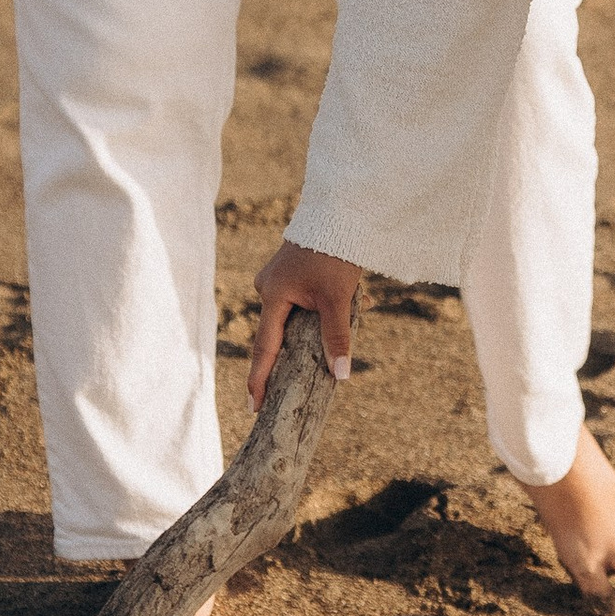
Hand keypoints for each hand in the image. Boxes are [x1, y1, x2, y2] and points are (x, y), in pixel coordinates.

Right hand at [250, 241, 360, 406]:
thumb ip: (337, 337)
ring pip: (299, 313)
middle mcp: (269, 288)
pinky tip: (360, 296)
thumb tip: (341, 376)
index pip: (265, 348)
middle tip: (314, 368)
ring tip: (359, 304)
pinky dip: (329, 304)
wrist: (340, 208)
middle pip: (282, 331)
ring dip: (325, 319)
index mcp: (273, 296)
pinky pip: (306, 298)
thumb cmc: (334, 251)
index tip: (254, 407)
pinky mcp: (292, 271)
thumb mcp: (338, 298)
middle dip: (304, 346)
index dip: (260, 379)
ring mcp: (279, 278)